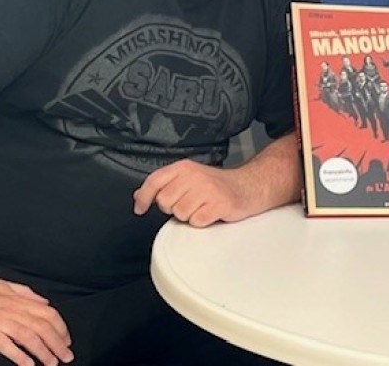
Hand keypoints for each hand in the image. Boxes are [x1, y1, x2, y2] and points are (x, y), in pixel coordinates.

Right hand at [0, 276, 72, 365]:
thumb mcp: (4, 284)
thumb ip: (25, 293)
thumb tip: (43, 302)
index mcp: (19, 299)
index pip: (48, 313)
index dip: (60, 327)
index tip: (66, 340)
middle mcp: (13, 310)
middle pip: (43, 327)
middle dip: (57, 343)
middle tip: (67, 356)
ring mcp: (0, 321)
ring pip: (29, 337)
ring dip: (43, 352)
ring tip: (52, 363)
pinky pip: (6, 345)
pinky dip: (19, 355)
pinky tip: (28, 365)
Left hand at [132, 159, 247, 226]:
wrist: (248, 186)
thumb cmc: (217, 185)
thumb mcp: (188, 178)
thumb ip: (164, 185)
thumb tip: (140, 195)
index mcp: (184, 167)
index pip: (155, 180)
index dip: (144, 196)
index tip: (140, 208)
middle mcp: (194, 175)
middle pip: (165, 202)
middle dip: (174, 208)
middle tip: (189, 203)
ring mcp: (207, 189)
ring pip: (180, 214)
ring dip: (189, 216)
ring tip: (201, 207)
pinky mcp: (218, 204)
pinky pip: (197, 222)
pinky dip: (202, 222)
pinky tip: (210, 213)